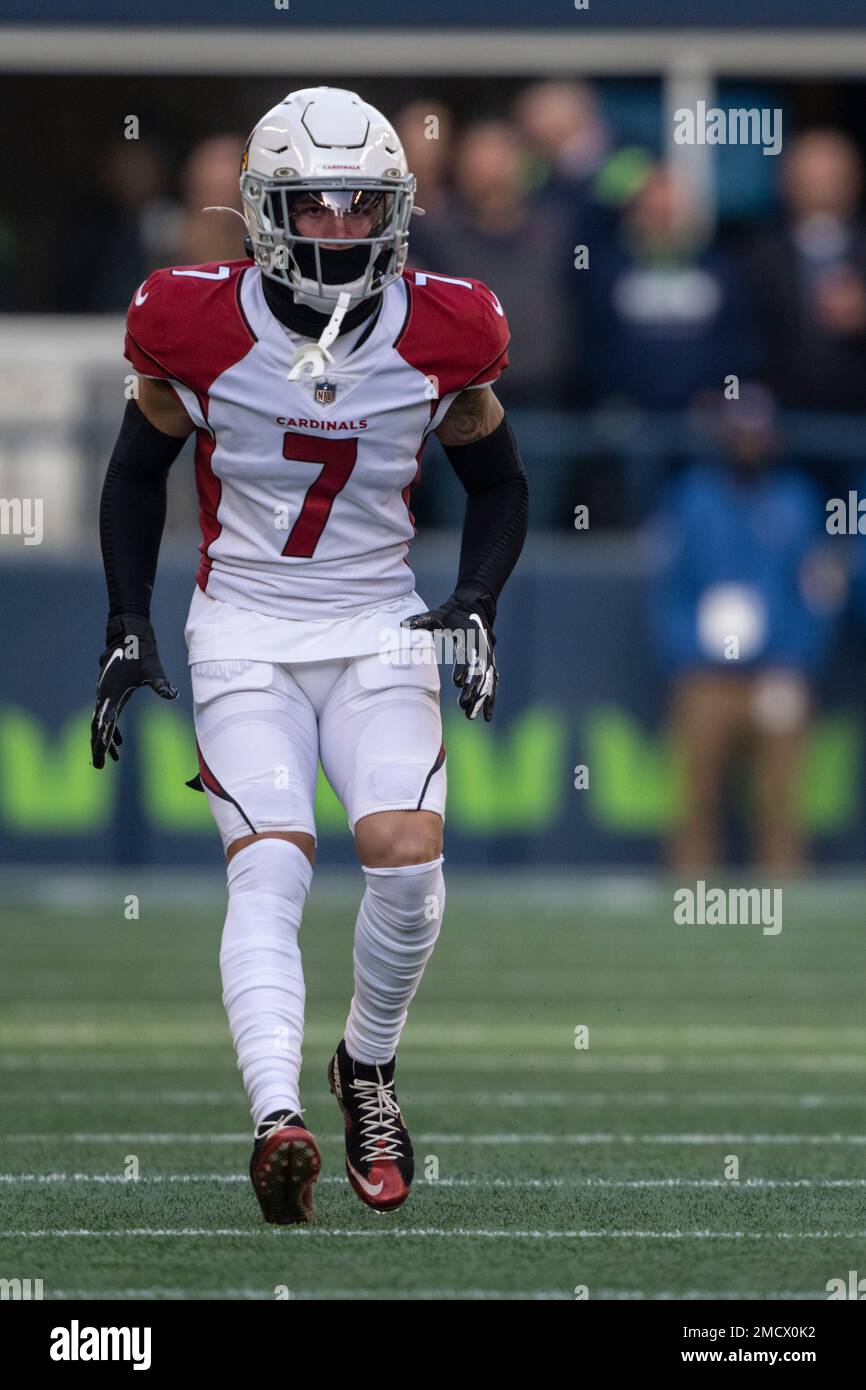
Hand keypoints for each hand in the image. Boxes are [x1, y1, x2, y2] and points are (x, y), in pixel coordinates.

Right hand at [91, 614, 177, 767]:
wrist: (128, 633)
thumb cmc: (140, 650)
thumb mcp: (152, 668)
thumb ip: (160, 683)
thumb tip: (172, 694)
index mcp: (111, 693)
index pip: (105, 723)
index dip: (102, 741)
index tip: (101, 756)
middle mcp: (104, 695)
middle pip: (97, 727)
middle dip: (98, 747)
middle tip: (100, 766)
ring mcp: (105, 693)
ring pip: (100, 722)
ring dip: (104, 740)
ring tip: (111, 758)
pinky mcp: (111, 691)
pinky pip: (107, 715)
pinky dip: (111, 729)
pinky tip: (120, 742)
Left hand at [403, 588, 498, 721]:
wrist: (473, 608)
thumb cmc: (452, 614)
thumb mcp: (437, 615)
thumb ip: (421, 620)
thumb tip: (402, 623)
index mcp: (470, 639)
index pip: (469, 657)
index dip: (464, 669)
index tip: (457, 683)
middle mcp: (482, 650)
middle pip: (480, 674)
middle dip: (472, 691)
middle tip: (463, 707)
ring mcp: (489, 659)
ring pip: (488, 683)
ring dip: (480, 700)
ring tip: (470, 716)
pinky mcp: (490, 665)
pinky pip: (493, 685)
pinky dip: (491, 700)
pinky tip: (487, 716)